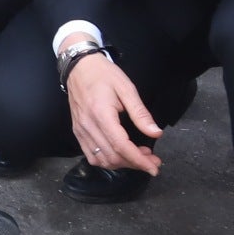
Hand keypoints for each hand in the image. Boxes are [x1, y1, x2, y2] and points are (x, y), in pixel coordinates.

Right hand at [64, 52, 161, 173]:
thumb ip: (140, 113)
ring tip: (138, 156)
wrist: (79, 66)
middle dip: (135, 163)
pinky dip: (107, 161)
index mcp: (101, 114)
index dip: (139, 160)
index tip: (154, 168)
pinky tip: (120, 155)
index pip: (121, 146)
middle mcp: (88, 126)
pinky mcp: (77, 131)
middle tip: (152, 159)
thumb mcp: (127, 89)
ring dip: (122, 164)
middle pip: (112, 156)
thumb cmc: (104, 74)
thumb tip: (156, 133)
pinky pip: (91, 155)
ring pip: (101, 160)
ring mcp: (80, 130)